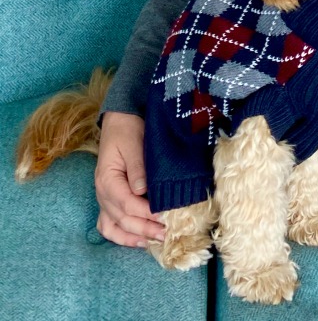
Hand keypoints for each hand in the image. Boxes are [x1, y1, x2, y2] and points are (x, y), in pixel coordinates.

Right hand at [95, 111, 165, 246]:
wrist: (119, 123)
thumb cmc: (128, 131)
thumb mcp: (134, 143)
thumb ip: (137, 167)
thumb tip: (142, 191)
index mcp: (107, 180)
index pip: (127, 204)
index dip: (146, 214)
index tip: (165, 218)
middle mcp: (102, 193)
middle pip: (122, 219)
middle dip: (145, 229)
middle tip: (167, 234)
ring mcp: (104, 199)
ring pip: (114, 227)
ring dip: (134, 236)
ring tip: (154, 242)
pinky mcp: (110, 200)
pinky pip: (109, 225)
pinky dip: (122, 236)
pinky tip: (139, 240)